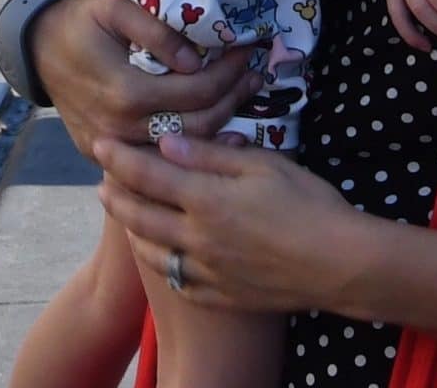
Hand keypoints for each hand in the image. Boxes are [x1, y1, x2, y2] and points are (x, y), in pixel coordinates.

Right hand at [29, 0, 257, 159]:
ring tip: (241, 97)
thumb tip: (193, 60)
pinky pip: (152, 156)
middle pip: (194, 126)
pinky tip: (210, 129)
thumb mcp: (115, 9)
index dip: (227, 73)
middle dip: (231, 99)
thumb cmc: (78, 20)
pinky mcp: (103, 152)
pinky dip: (184, 144)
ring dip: (215, 124)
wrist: (33, 47)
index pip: (195, 93)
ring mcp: (110, 146)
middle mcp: (120, 128)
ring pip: (177, 149)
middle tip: (254, 75)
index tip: (247, 52)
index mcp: (125, 93)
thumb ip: (156, 33)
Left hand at [97, 131, 371, 316]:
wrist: (336, 264)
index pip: (149, 175)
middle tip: (100, 181)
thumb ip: (212, 155)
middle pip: (141, 216)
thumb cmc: (308, 203)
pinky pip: (178, 282)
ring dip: (132, 231)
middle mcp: (197, 238)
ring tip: (123, 215)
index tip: (99, 143)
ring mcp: (206, 272)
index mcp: (207, 200)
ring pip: (153, 253)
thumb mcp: (264, 165)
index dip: (120, 158)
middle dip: (116, 196)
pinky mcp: (220, 295)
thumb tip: (168, 144)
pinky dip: (161, 265)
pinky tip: (161, 255)